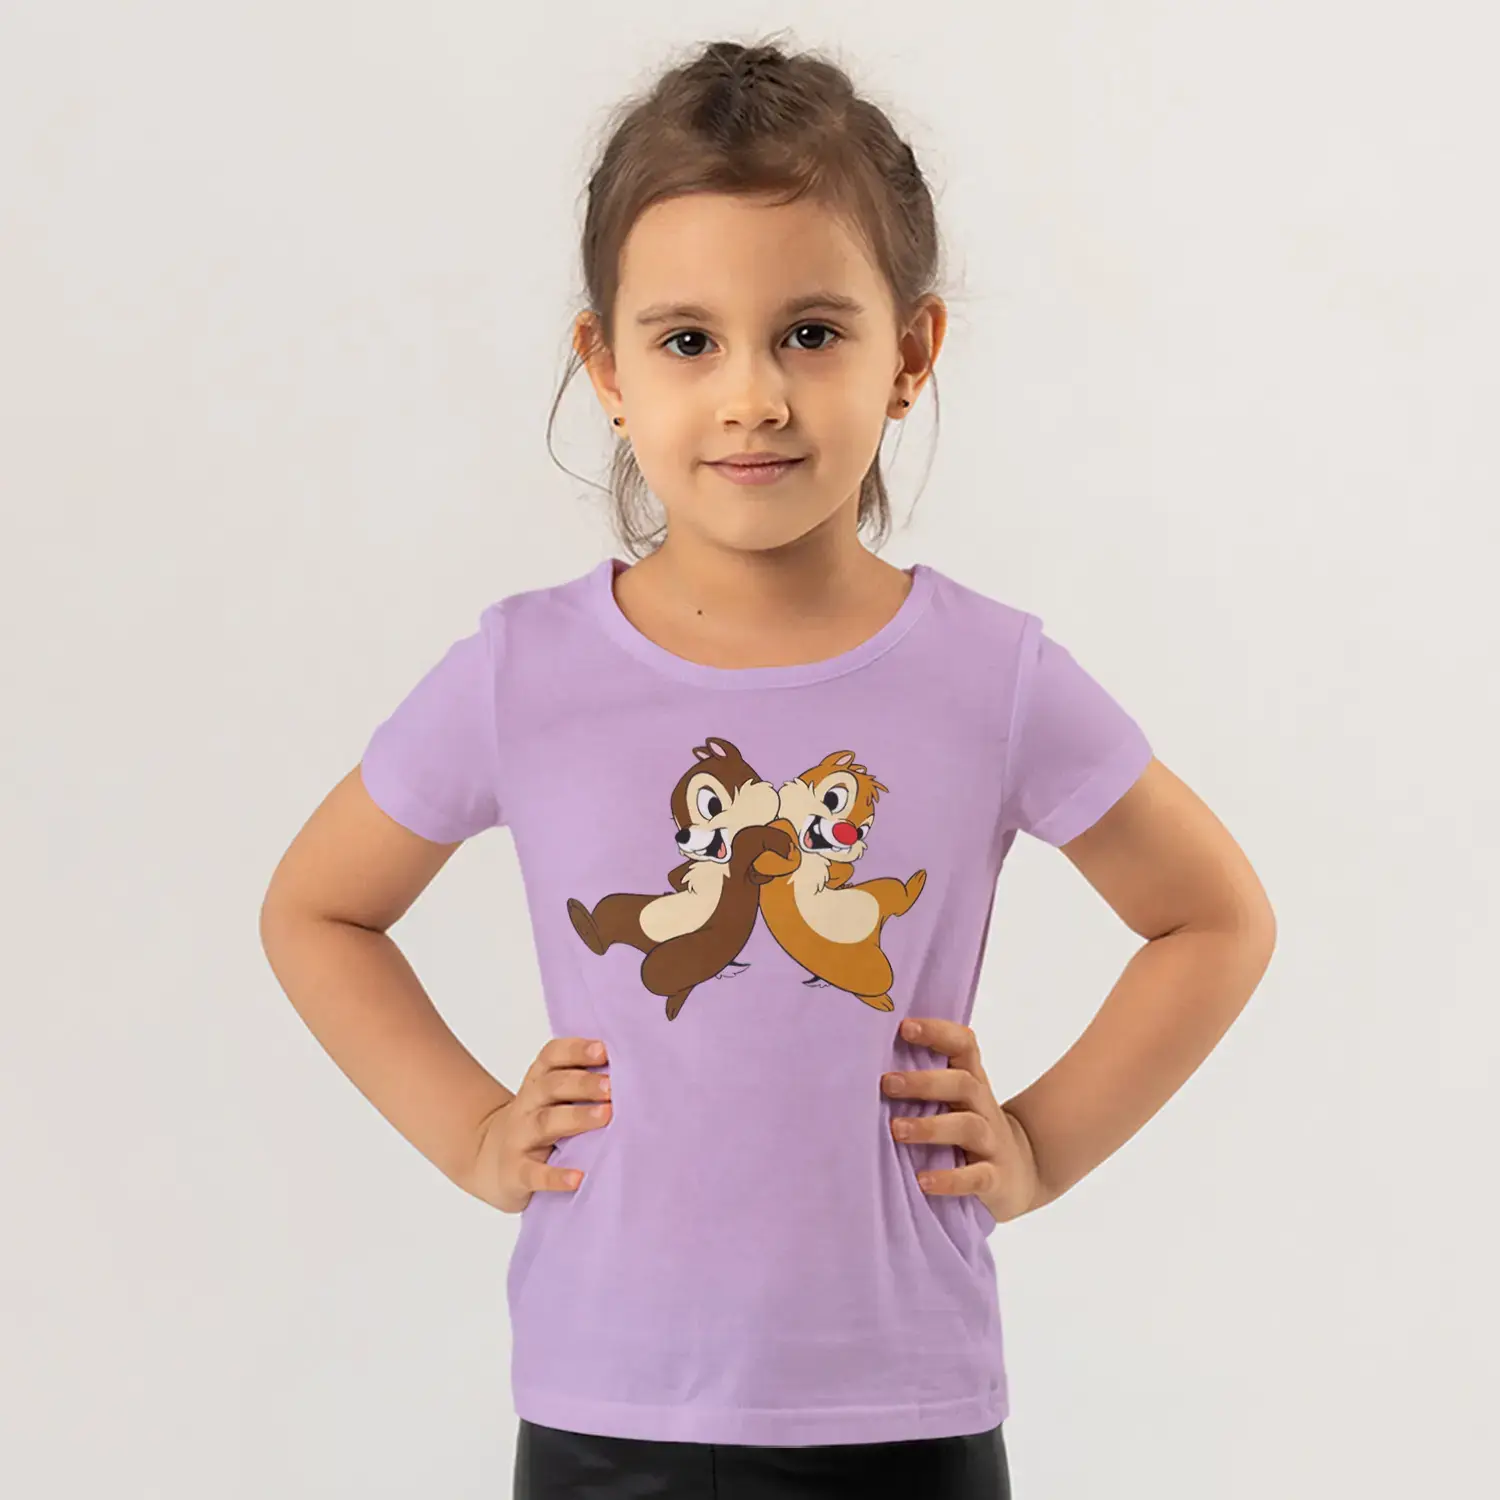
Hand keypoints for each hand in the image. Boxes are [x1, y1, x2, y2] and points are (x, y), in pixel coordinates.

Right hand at [464, 1036, 611, 1213]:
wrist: (488, 1160)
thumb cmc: (536, 1124)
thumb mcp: (551, 1099)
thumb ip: (580, 1083)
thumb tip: (631, 1071)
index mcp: (537, 1082)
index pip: (551, 1056)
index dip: (576, 1050)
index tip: (604, 1050)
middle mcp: (527, 1105)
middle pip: (552, 1086)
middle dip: (583, 1083)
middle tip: (612, 1086)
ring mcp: (519, 1138)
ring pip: (545, 1123)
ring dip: (577, 1118)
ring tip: (605, 1116)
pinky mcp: (515, 1172)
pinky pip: (534, 1173)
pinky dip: (556, 1177)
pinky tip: (577, 1178)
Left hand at [883, 1017, 1041, 1224]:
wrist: (1020, 1173)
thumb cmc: (969, 1128)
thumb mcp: (954, 1101)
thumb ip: (923, 1082)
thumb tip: (863, 1062)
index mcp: (971, 1081)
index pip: (963, 1045)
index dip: (938, 1032)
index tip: (905, 1027)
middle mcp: (982, 1106)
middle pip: (962, 1083)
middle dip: (924, 1082)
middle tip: (887, 1083)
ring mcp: (991, 1142)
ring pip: (967, 1126)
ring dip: (930, 1127)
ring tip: (897, 1130)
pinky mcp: (995, 1178)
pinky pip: (976, 1177)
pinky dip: (949, 1179)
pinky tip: (923, 1181)